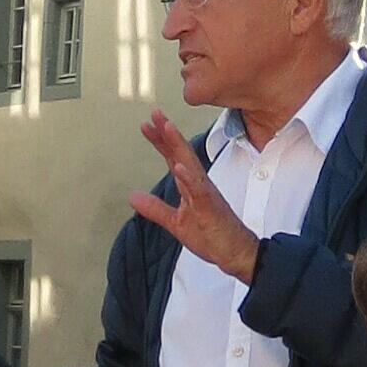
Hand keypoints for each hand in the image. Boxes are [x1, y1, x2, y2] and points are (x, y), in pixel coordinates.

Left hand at [127, 114, 258, 284]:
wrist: (234, 253)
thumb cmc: (211, 235)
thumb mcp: (175, 223)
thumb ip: (155, 208)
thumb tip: (132, 196)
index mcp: (190, 186)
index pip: (173, 158)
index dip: (160, 141)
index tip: (147, 125)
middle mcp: (198, 184)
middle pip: (181, 153)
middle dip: (168, 133)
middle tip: (155, 113)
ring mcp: (205, 194)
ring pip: (190, 165)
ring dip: (178, 146)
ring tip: (167, 128)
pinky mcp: (210, 208)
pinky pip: (199, 190)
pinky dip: (188, 178)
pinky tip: (178, 166)